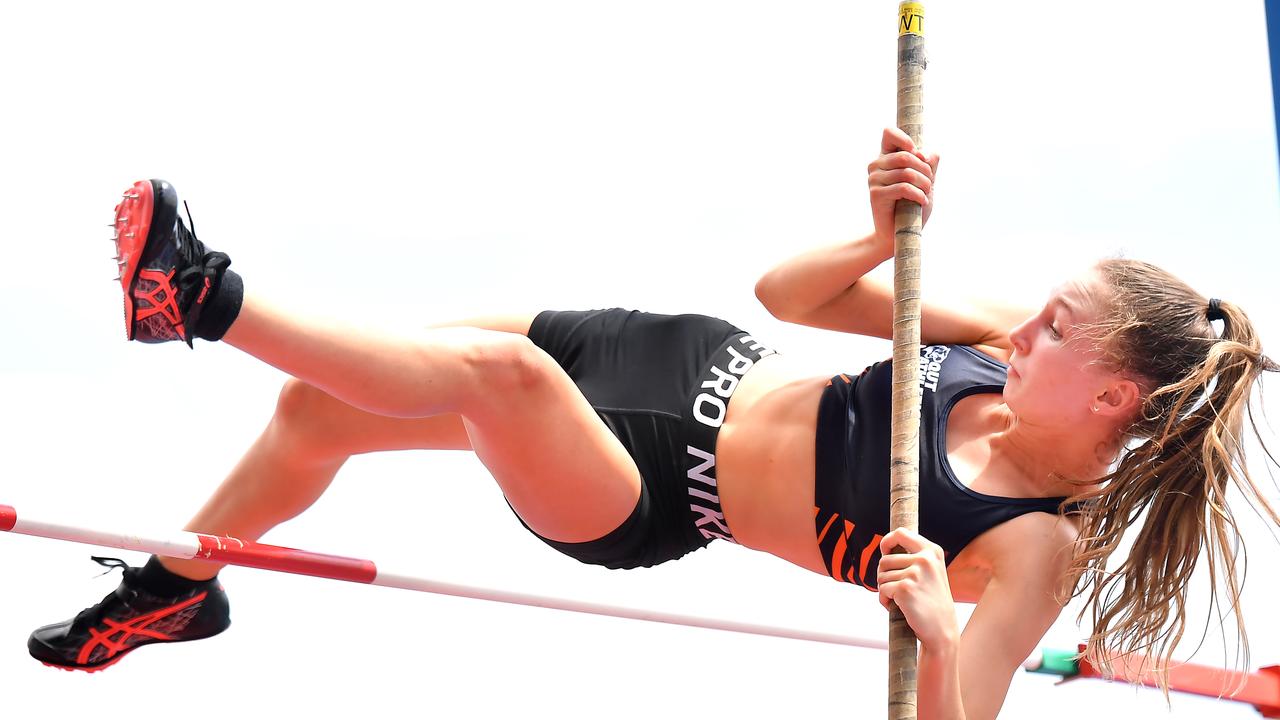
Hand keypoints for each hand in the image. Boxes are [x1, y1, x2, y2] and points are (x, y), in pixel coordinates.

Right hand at [867, 127, 939, 251]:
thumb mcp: (926, 183)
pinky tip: (922, 202)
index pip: (889, 133)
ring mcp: (874, 179)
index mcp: (886, 157)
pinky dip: (919, 195)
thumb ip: (929, 167)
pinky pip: (904, 188)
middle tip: (930, 185)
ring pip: (907, 172)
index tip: (918, 155)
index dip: (905, 139)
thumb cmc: (912, 207)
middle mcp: (876, 165)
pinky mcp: (876, 194)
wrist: (898, 234)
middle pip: (906, 156)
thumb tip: (930, 154)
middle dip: (925, 171)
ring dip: (924, 184)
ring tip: (926, 195)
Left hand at [877, 527, 958, 650]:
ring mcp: (915, 573)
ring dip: (885, 590)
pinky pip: (882, 590)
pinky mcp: (904, 588)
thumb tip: (886, 549)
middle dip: (884, 576)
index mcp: (932, 551)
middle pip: (884, 560)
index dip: (887, 541)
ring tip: (901, 600)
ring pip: (881, 576)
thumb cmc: (932, 602)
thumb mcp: (931, 572)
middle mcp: (924, 559)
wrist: (942, 631)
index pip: (901, 533)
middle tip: (897, 590)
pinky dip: (885, 600)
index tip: (884, 550)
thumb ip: (914, 558)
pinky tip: (899, 608)